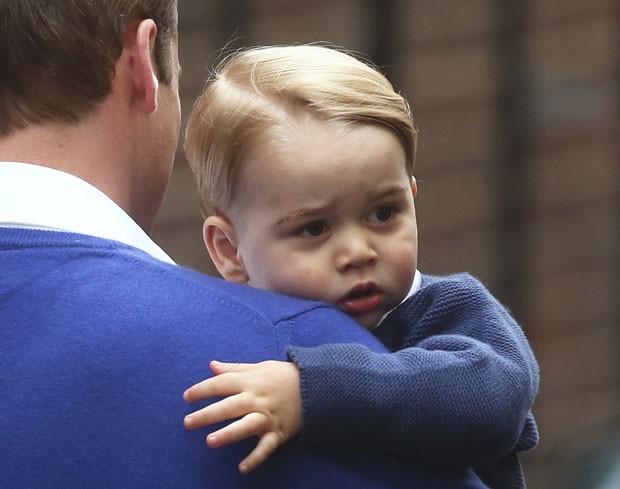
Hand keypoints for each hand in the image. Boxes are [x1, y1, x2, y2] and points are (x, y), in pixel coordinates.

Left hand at [183, 360, 301, 473]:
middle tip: (187, 423)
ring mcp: (268, 416)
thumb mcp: (258, 367)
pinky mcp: (278, 432)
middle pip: (229, 406)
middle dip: (207, 414)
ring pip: (246, 426)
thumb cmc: (282, 376)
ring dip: (228, 434)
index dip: (203, 389)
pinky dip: (255, 458)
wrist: (315, 386)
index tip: (187, 397)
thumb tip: (212, 365)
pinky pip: (266, 447)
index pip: (222, 384)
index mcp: (250, 382)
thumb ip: (234, 368)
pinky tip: (242, 468)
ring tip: (210, 441)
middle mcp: (257, 399)